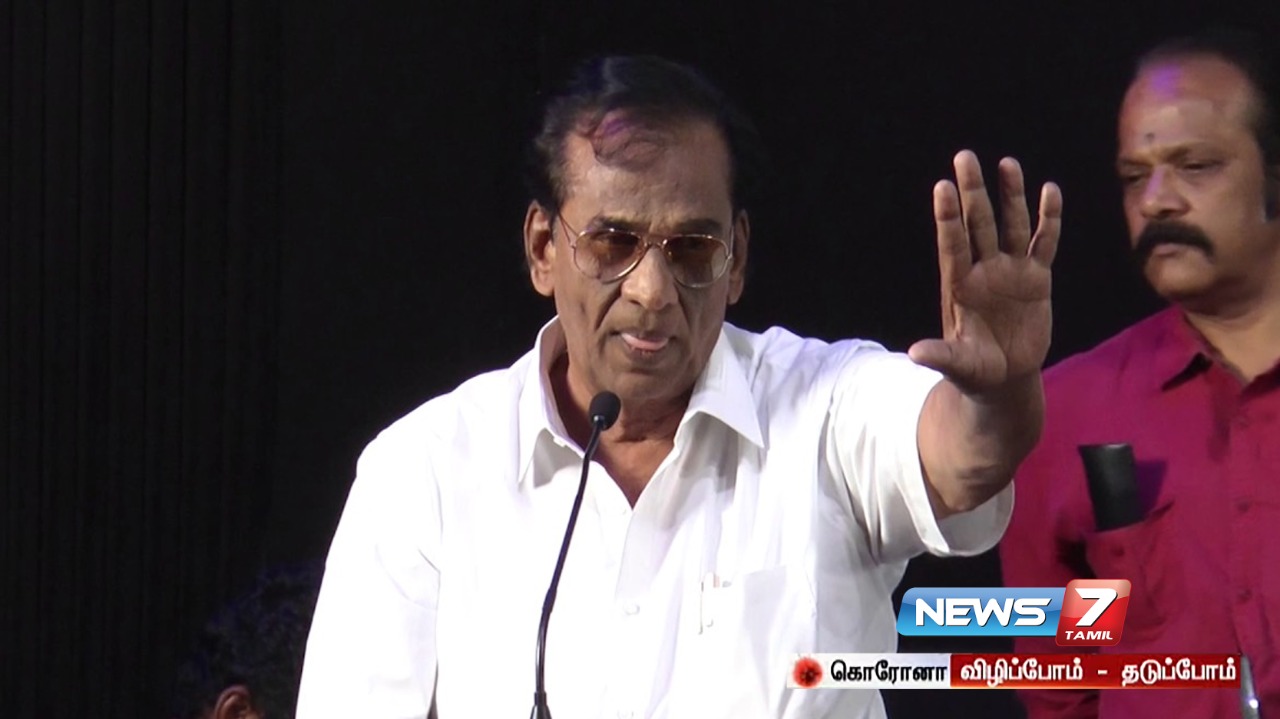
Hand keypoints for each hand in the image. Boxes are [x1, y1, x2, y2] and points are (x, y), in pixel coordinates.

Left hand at [908, 150, 1062, 394]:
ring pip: (1011, 225)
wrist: (1003, 376)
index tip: (942, 187)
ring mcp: (1011, 271)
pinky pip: (1044, 243)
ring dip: (1010, 195)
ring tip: (1006, 163)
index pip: (952, 245)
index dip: (948, 218)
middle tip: (964, 157)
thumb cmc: (974, 370)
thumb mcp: (958, 365)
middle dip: (973, 192)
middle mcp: (983, 271)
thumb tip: (914, 354)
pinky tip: (1050, 191)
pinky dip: (1049, 219)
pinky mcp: (1037, 278)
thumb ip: (940, 356)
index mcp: (959, 286)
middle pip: (978, 224)